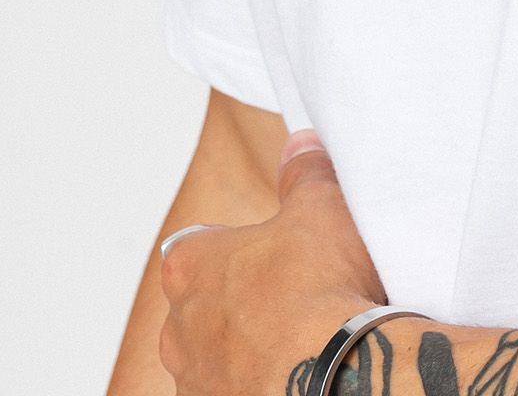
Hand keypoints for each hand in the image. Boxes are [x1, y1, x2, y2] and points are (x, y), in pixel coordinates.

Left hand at [159, 130, 386, 395]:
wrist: (338, 379)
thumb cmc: (319, 293)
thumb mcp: (321, 207)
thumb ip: (304, 171)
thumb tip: (301, 146)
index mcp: (190, 266)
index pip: (194, 249)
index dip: (232, 248)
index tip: (269, 252)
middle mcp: (179, 329)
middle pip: (203, 306)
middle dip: (239, 302)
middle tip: (291, 297)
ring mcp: (197, 382)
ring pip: (216, 357)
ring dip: (247, 349)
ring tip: (299, 342)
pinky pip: (235, 391)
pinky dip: (260, 383)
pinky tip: (296, 374)